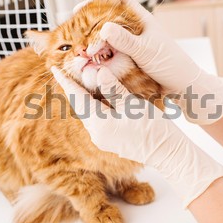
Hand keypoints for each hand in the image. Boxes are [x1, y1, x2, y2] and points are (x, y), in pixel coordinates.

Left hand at [51, 66, 222, 206]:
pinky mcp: (110, 141)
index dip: (66, 82)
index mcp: (99, 124)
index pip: (78, 98)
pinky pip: (97, 120)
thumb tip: (98, 72)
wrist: (168, 153)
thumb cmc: (153, 128)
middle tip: (70, 71)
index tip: (54, 69)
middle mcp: (96, 134)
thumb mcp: (133, 104)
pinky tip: (99, 97)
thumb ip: (113, 89)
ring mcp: (102, 140)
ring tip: (83, 81)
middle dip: (75, 88)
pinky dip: (96, 107)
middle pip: (81, 106)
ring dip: (86, 98)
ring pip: (89, 113)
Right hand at [74, 0, 222, 124]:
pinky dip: (98, 53)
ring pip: (106, 35)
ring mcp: (130, 45)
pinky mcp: (128, 59)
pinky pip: (109, 53)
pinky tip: (90, 56)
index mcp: (140, 20)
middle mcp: (133, 30)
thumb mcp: (147, 50)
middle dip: (90, 13)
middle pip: (107, 15)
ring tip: (79, 39)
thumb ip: (126, 40)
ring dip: (92, 36)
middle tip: (75, 14)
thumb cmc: (171, 64)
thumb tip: (104, 28)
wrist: (181, 86)